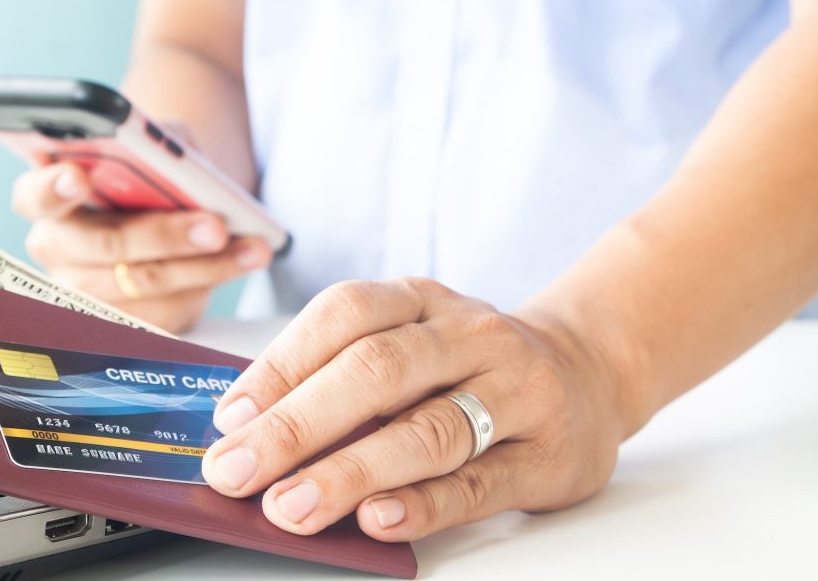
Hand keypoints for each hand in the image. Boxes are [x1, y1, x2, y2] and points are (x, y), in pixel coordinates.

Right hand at [11, 162, 271, 332]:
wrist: (175, 203)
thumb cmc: (156, 169)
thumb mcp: (158, 145)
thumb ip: (159, 151)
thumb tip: (184, 171)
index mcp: (48, 196)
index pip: (35, 195)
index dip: (53, 188)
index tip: (78, 176)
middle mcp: (58, 249)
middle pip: (103, 247)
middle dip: (163, 236)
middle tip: (214, 226)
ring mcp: (87, 292)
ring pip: (144, 284)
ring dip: (205, 266)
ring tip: (252, 247)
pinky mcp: (125, 321)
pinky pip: (167, 311)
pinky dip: (211, 283)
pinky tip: (243, 261)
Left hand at [201, 278, 627, 540]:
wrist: (588, 371)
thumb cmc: (472, 363)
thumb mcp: (414, 338)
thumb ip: (343, 372)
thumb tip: (250, 427)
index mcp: (421, 299)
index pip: (343, 315)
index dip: (280, 364)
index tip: (229, 418)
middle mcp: (469, 334)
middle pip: (376, 371)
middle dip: (296, 424)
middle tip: (238, 470)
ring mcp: (515, 391)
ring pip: (427, 429)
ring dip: (350, 470)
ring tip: (291, 505)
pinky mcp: (547, 454)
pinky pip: (477, 483)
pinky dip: (422, 504)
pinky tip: (375, 519)